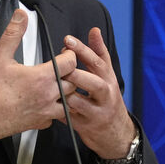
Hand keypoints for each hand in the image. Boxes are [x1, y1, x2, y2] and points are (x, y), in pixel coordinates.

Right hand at [0, 9, 78, 146]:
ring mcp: (46, 111)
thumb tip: (21, 16)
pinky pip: (57, 116)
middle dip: (71, 72)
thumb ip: (13, 34)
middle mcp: (48, 95)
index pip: (70, 63)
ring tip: (58, 84)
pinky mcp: (41, 123)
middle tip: (63, 67)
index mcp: (41, 78)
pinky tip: (47, 102)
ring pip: (70, 101)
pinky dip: (56, 108)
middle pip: (74, 81)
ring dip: (67, 92)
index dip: (70, 55)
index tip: (65, 52)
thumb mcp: (0, 57)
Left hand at [59, 27, 136, 159]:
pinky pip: (69, 117)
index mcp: (108, 80)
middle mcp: (105, 95)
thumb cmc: (107, 99)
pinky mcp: (85, 126)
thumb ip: (99, 52)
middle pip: (94, 84)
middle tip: (62, 68)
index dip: (83, 50)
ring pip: (80, 102)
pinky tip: (49, 103)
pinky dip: (58, 109)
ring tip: (53, 86)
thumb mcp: (106, 75)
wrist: (115, 132)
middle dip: (77, 75)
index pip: (97, 62)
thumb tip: (94, 31)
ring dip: (65, 93)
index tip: (68, 40)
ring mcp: (96, 112)